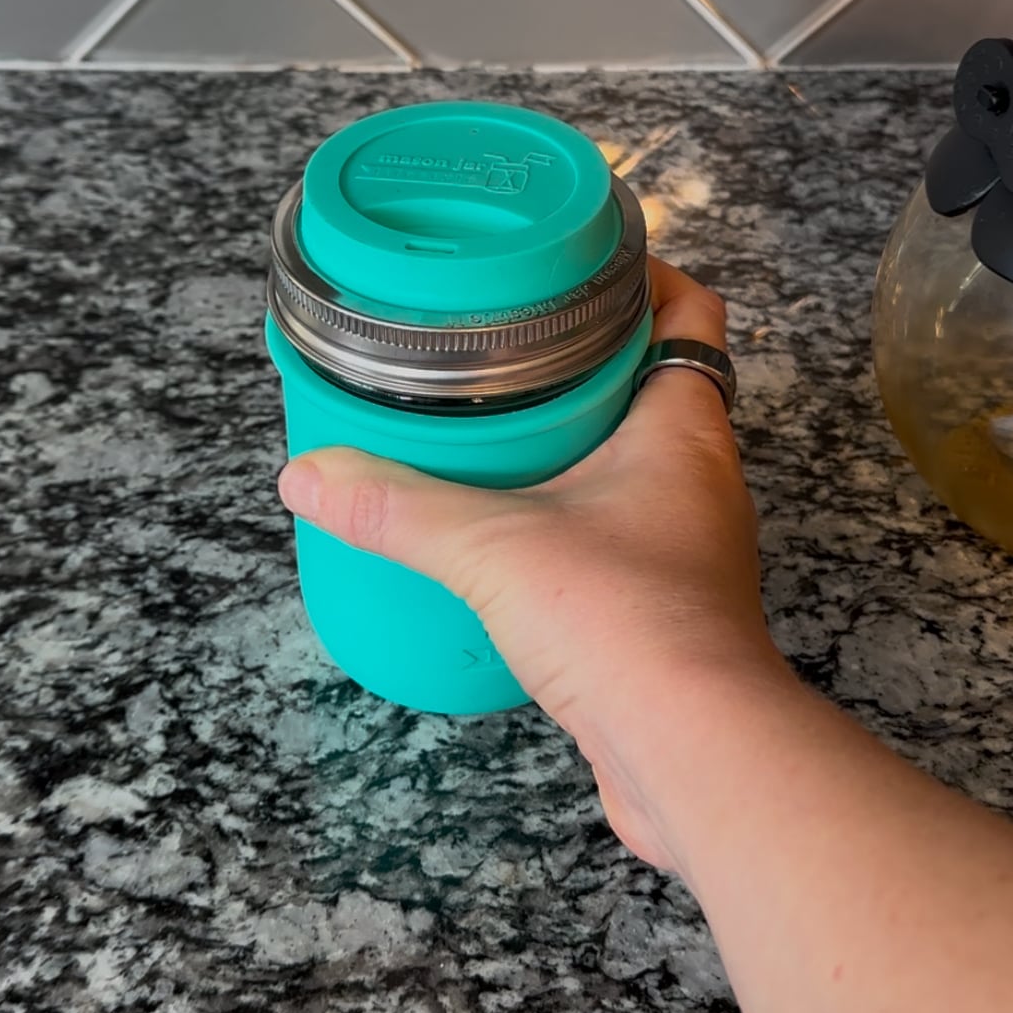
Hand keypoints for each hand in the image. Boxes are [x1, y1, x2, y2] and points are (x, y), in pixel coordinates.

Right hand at [279, 260, 784, 867]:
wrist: (692, 752)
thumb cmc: (623, 621)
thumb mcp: (489, 544)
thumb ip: (396, 506)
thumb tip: (310, 476)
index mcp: (684, 426)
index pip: (692, 311)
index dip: (646, 274)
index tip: (575, 259)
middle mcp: (702, 478)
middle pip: (657, 383)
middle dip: (586, 360)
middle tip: (501, 345)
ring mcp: (691, 548)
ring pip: (637, 467)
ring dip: (576, 446)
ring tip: (488, 436)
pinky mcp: (669, 613)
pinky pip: (620, 540)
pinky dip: (571, 525)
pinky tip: (507, 541)